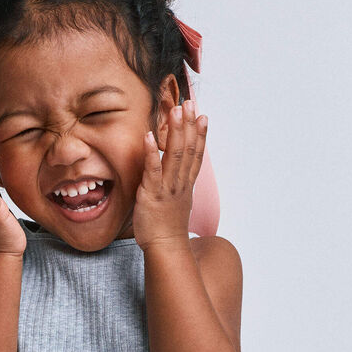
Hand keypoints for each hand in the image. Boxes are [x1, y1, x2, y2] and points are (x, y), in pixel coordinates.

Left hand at [132, 99, 206, 250]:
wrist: (165, 248)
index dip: (200, 134)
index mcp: (186, 185)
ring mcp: (167, 188)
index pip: (196, 155)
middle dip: (189, 125)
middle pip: (188, 149)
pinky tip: (149, 136)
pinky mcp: (151, 194)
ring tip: (175, 111)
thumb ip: (178, 186)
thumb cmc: (168, 228)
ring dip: (175, 132)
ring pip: (175, 156)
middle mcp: (179, 184)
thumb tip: (180, 176)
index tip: (202, 115)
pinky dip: (151, 153)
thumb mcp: (177, 203)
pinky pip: (152, 170)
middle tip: (189, 103)